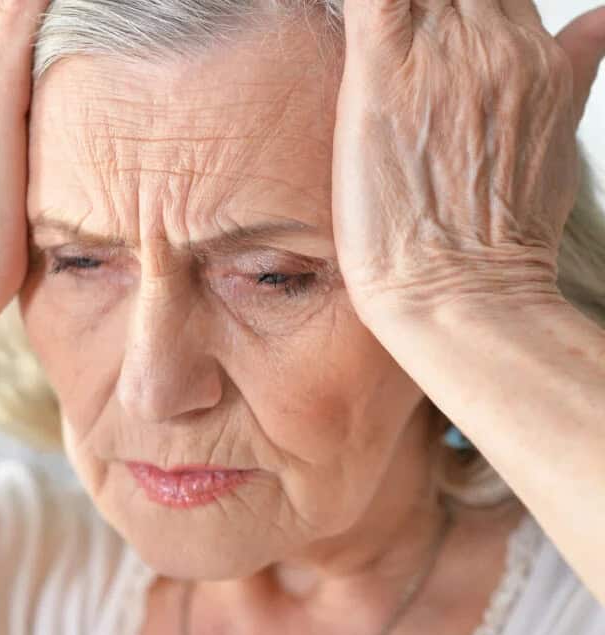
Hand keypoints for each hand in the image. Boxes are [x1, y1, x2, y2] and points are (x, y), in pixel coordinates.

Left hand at [331, 0, 604, 324]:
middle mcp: (495, 47)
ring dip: (405, 5)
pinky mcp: (380, 77)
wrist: (461, 292)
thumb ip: (575, 67)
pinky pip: (371, 0)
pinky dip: (367, 1)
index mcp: (539, 57)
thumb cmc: (503, 236)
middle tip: (415, 41)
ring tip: (389, 33)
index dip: (466, 1)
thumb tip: (601, 18)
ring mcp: (440, 59)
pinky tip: (366, 16)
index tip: (443, 22)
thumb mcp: (560, 141)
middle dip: (433, 3)